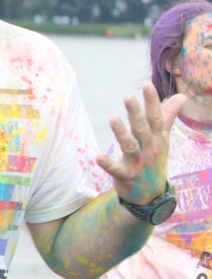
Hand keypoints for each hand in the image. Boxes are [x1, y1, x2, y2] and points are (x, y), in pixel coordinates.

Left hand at [98, 82, 185, 203]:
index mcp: (157, 138)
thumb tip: (181, 96)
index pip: (156, 117)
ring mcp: (138, 163)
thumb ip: (167, 116)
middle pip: (142, 129)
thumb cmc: (154, 159)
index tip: (147, 84)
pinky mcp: (127, 176)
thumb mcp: (162, 138)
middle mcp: (149, 148)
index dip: (152, 101)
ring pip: (130, 146)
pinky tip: (97, 156)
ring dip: (121, 133)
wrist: (151, 194)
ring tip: (113, 119)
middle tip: (128, 96)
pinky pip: (117, 169)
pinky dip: (108, 164)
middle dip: (136, 113)